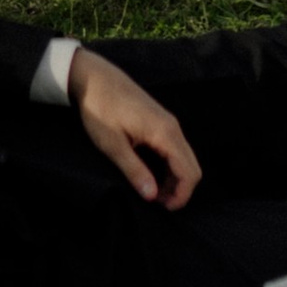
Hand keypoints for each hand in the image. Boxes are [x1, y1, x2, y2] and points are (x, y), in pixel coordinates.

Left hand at [68, 48, 200, 206]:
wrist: (94, 78)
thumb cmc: (100, 109)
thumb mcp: (112, 144)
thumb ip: (134, 170)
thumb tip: (151, 196)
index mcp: (165, 133)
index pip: (189, 172)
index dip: (181, 195)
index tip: (163, 209)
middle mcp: (173, 127)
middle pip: (192, 166)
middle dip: (180, 189)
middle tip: (157, 203)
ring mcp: (168, 123)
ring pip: (185, 158)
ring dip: (175, 178)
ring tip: (152, 192)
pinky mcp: (161, 121)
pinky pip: (176, 149)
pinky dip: (170, 166)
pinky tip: (151, 173)